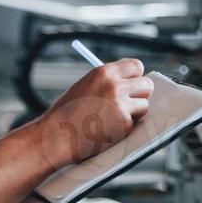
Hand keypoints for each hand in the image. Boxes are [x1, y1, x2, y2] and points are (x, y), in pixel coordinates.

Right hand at [38, 58, 153, 167]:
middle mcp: (115, 86)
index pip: (136, 66)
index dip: (135, 77)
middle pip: (147, 84)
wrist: (54, 137)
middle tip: (130, 103)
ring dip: (133, 113)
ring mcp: (121, 105)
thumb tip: (131, 84)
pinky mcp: (124, 124)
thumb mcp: (85, 87)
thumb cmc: (66, 114)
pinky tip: (106, 130)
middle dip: (141, 94)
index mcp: (104, 72)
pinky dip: (124, 128)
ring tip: (111, 119)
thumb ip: (107, 82)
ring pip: (144, 106)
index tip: (132, 84)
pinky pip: (133, 124)